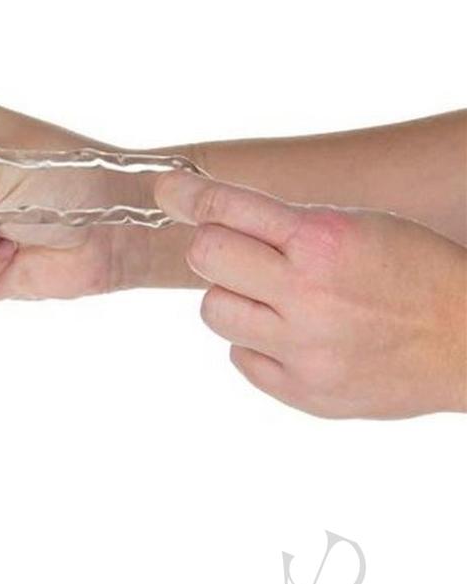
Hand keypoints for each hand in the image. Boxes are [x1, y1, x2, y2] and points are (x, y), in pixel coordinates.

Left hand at [154, 171, 466, 417]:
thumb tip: (212, 215)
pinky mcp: (305, 392)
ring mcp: (304, 350)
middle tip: (237, 252)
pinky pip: (241, 358)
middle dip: (213, 247)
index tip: (165, 191)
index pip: (227, 208)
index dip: (187, 195)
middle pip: (206, 257)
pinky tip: (294, 335)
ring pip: (215, 311)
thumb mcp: (360, 226)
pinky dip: (257, 343)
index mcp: (323, 240)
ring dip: (234, 297)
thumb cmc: (418, 272)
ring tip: (275, 298)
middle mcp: (307, 295)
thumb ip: (289, 224)